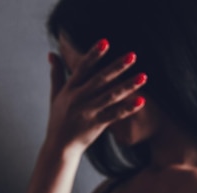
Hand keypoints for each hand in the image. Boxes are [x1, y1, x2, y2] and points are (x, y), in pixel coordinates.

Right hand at [46, 37, 146, 152]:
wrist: (60, 147)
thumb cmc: (58, 120)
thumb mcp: (55, 95)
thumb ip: (56, 74)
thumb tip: (52, 54)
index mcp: (70, 89)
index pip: (83, 68)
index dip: (94, 54)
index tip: (106, 42)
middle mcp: (79, 98)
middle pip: (100, 79)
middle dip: (117, 67)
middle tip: (133, 55)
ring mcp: (88, 112)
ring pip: (111, 96)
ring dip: (128, 86)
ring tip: (144, 77)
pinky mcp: (96, 124)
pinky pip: (115, 115)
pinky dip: (128, 108)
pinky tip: (141, 101)